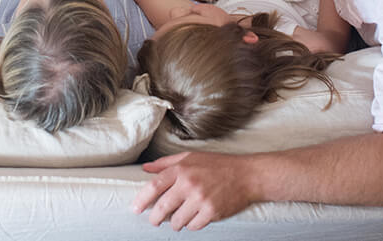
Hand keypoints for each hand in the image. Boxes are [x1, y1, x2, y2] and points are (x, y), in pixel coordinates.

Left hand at [132, 152, 253, 230]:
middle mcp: (190, 183)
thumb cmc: (218, 165)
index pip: (155, 186)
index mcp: (182, 169)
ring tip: (178, 218)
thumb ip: (166, 163)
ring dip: (175, 222)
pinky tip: (195, 218)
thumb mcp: (191, 157)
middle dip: (155, 218)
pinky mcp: (212, 212)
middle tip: (154, 220)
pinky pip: (193, 226)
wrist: (246, 175)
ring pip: (177, 220)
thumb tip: (146, 168)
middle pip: (163, 207)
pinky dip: (191, 225)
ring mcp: (201, 199)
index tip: (136, 208)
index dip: (142, 199)